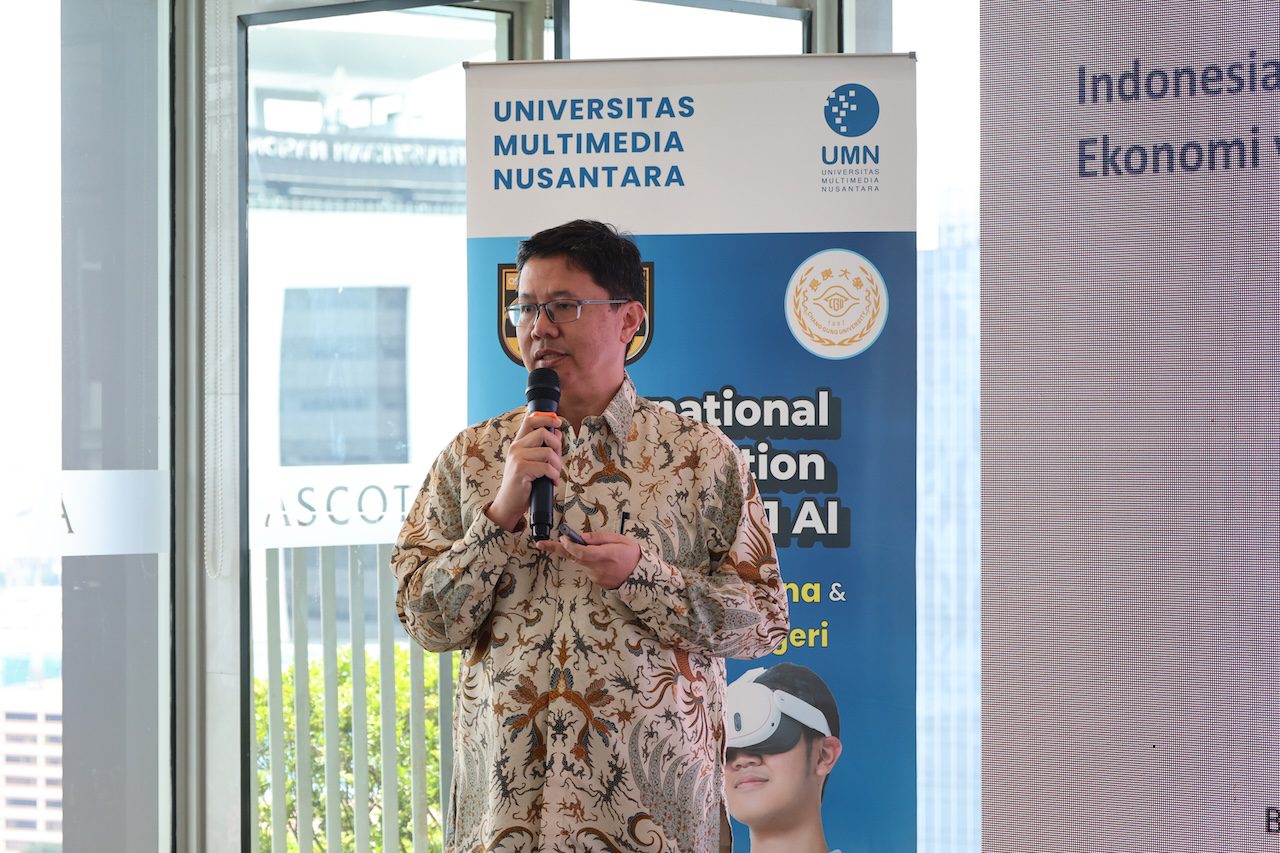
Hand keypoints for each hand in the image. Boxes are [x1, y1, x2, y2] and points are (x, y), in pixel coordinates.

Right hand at [485, 412, 563, 531]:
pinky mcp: (521, 470)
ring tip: (555, 474)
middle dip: (557, 446)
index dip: (546, 418)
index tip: (558, 422)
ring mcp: (517, 458)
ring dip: (557, 465)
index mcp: (518, 443)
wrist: (508, 504)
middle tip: (557, 460)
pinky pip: (546, 467)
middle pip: (543, 433)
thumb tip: (557, 431)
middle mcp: (516, 447)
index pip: (530, 420)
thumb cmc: (523, 484)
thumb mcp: (533, 462)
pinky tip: (552, 482)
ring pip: (548, 452)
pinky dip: (554, 475)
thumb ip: (543, 447)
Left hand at [535, 530, 640, 589]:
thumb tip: (582, 537)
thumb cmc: (632, 555)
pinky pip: (586, 568)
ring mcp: (596, 576)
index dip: (570, 545)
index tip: (563, 537)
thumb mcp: (620, 540)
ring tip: (591, 547)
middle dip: (557, 548)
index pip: (582, 552)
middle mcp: (598, 567)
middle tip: (541, 543)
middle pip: (573, 557)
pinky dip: (587, 561)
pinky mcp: (595, 581)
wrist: (642, 577)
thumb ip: (600, 538)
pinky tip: (600, 559)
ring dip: (578, 553)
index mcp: (606, 555)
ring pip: (580, 561)